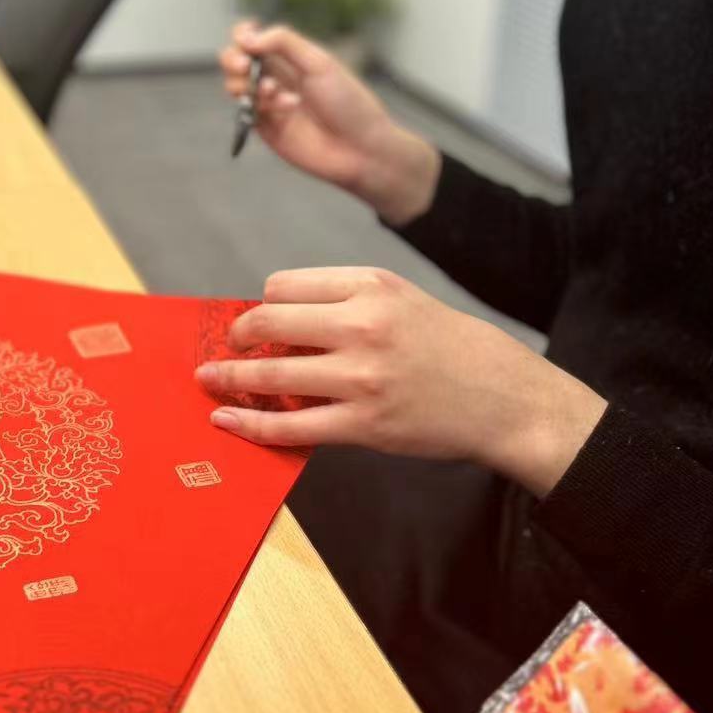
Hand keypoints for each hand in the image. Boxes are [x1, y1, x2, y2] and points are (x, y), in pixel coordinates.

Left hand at [196, 266, 606, 496]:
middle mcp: (362, 325)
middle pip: (268, 322)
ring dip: (230, 378)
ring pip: (271, 374)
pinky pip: (291, 426)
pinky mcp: (363, 425)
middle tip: (227, 349)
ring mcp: (361, 377)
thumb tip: (279, 320)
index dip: (263, 304)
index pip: (284, 286)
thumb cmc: (450, 346)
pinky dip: (250, 425)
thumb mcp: (401, 300)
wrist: (502, 397)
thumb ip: (345, 302)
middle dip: (238, 337)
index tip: (259, 320)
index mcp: (370, 286)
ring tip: (210, 381)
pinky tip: (228, 421)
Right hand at [219, 21, 439, 223]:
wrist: (360, 149)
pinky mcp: (265, 128)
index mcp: (291, 57)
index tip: (245, 37)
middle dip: (232, 59)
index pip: (254, 38)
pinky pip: (245, 110)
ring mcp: (269, 103)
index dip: (243, 34)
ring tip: (273, 92)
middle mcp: (277, 77)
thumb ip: (284, 43)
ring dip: (245, 83)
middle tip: (244, 65)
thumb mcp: (319, 63)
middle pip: (235, 59)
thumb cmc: (348, 102)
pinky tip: (286, 110)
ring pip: (234, 85)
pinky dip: (260, 105)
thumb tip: (248, 38)